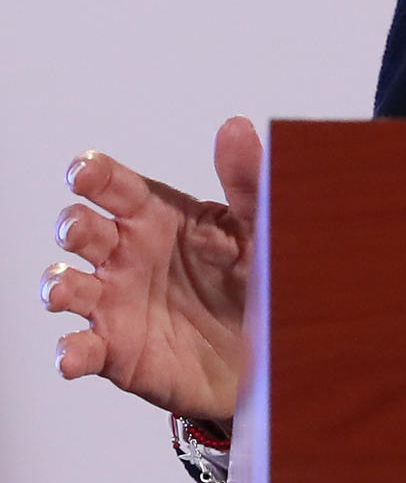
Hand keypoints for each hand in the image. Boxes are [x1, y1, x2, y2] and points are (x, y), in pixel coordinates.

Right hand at [41, 116, 260, 425]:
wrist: (272, 349)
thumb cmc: (259, 278)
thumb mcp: (262, 225)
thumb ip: (250, 180)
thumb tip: (236, 128)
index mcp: (159, 216)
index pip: (116, 186)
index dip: (94, 175)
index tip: (83, 171)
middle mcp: (128, 255)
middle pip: (82, 230)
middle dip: (71, 225)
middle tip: (78, 228)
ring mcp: (118, 303)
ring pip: (67, 286)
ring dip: (56, 284)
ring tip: (64, 289)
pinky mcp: (118, 352)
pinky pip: (82, 350)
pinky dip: (69, 352)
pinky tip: (72, 354)